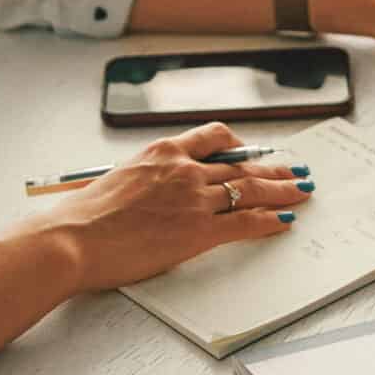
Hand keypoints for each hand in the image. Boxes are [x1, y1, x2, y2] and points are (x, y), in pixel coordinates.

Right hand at [28, 124, 311, 294]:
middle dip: (272, 168)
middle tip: (294, 170)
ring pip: (250, 190)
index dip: (240, 145)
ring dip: (282, 191)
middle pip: (241, 164)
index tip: (253, 151)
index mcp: (162, 152)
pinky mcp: (198, 231)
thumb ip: (147, 180)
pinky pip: (245, 222)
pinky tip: (284, 220)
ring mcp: (193, 199)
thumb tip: (156, 193)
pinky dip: (269, 220)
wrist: (73, 238)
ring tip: (301, 191)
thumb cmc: (84, 216)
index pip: (213, 137)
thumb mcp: (119, 180)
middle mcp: (183, 169)